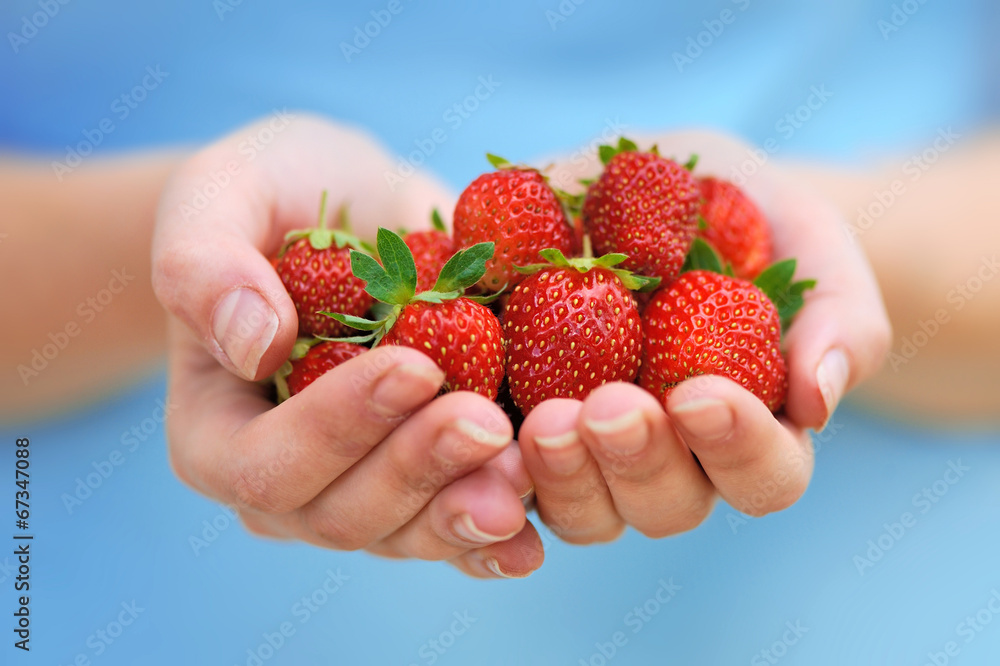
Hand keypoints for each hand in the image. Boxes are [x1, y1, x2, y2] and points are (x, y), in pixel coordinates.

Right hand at [152, 114, 542, 577]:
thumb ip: (205, 263)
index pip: (265, 463)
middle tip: (485, 422)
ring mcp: (359, 492)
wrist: (359, 212)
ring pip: (407, 532)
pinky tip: (536, 532)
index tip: (415, 366)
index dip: (338, 428)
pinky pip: (455, 531)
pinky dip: (496, 537)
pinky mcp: (425, 484)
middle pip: (343, 514)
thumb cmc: (276, 196)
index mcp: (216, 431)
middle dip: (417, 470)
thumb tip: (253, 344)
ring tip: (524, 467)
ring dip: (466, 507)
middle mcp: (287, 483)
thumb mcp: (222, 195)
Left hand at [517, 130, 891, 542]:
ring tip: (542, 418)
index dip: (737, 448)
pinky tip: (468, 419)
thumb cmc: (735, 208)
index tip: (697, 392)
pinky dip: (489, 462)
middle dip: (638, 463)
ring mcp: (589, 455)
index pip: (763, 475)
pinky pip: (500, 473)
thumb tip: (819, 399)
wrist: (635, 182)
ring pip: (584, 512)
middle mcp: (670, 458)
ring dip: (564, 476)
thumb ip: (835, 310)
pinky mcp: (517, 429)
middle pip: (666, 505)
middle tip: (606, 407)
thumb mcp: (798, 228)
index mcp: (746, 426)